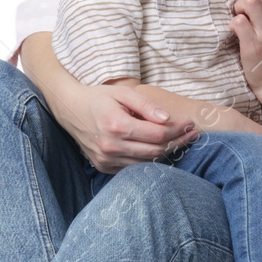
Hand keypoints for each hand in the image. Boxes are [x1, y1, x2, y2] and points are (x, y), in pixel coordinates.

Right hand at [62, 82, 199, 172]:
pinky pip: (133, 168)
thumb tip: (168, 119)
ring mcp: (106, 159)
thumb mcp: (123, 93)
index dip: (178, 130)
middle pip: (155, 151)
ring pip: (147, 163)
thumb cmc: (99, 97)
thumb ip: (146, 105)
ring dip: (166, 153)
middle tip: (191, 134)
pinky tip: (159, 149)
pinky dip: (149, 160)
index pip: (158, 134)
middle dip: (178, 143)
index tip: (190, 123)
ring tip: (180, 141)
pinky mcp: (104, 167)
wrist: (70, 109)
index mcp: (117, 125)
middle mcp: (111, 146)